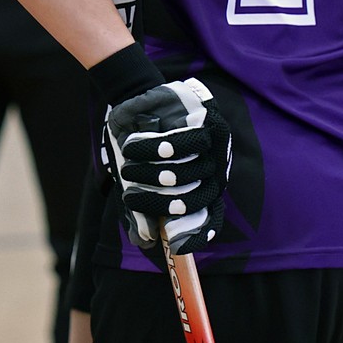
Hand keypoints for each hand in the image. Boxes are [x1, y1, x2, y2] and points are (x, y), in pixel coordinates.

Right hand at [103, 78, 232, 253]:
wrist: (132, 100)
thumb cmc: (138, 145)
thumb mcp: (135, 180)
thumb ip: (141, 211)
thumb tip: (146, 241)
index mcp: (202, 185)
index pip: (211, 215)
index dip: (196, 232)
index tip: (175, 243)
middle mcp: (214, 168)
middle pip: (196, 198)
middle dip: (160, 201)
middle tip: (131, 196)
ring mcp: (214, 143)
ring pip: (188, 171)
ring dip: (152, 173)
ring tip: (129, 167)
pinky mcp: (206, 118)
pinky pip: (182, 143)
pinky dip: (153, 148)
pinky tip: (133, 145)